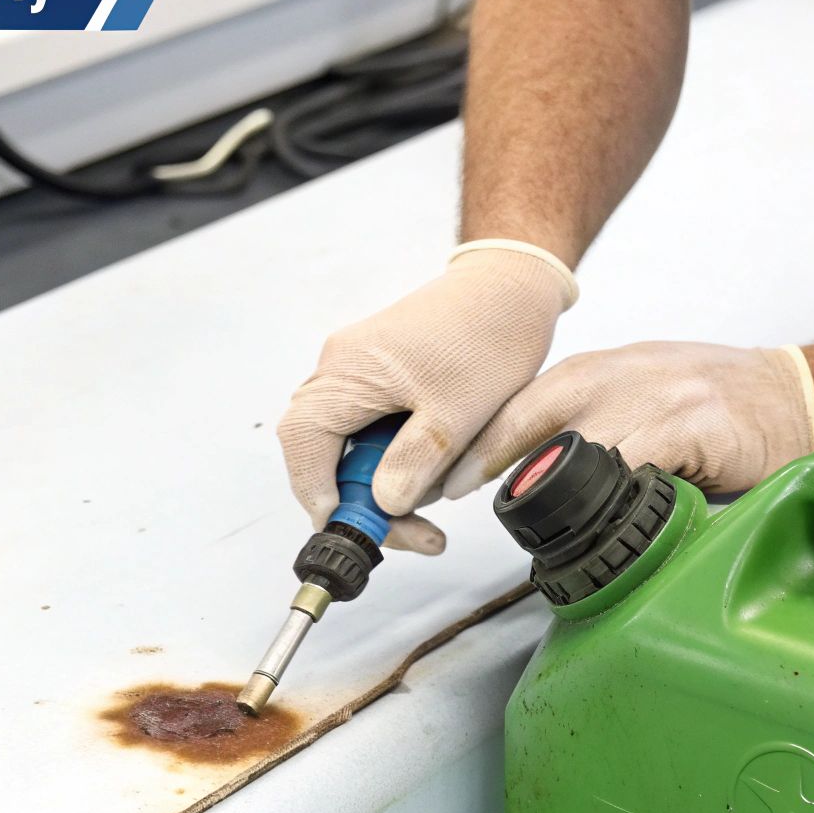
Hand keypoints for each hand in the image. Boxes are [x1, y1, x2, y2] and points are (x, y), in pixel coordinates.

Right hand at [278, 245, 576, 553]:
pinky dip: (396, 453)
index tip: (351, 525)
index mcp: (349, 371)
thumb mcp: (457, 413)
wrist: (511, 284)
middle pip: (322, 448)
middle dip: (363, 497)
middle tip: (415, 529)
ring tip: (439, 490)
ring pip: (350, 441)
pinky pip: (371, 423)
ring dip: (385, 477)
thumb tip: (383, 504)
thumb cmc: (487, 335)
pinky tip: (437, 463)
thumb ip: (414, 463)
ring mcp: (358, 366)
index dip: (316, 491)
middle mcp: (341, 366)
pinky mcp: (380, 369)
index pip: (302, 441)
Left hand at [444, 342, 813, 497]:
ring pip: (577, 440)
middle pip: (531, 410)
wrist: (797, 395)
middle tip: (449, 488)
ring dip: (541, 480)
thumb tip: (532, 480)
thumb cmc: (717, 405)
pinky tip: (590, 513)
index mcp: (600, 370)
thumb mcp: (642, 396)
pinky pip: (635, 460)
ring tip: (515, 512)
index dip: (480, 437)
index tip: (447, 471)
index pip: (522, 400)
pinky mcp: (689, 423)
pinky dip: (608, 488)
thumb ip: (592, 425)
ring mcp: (653, 396)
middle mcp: (619, 374)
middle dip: (485, 451)